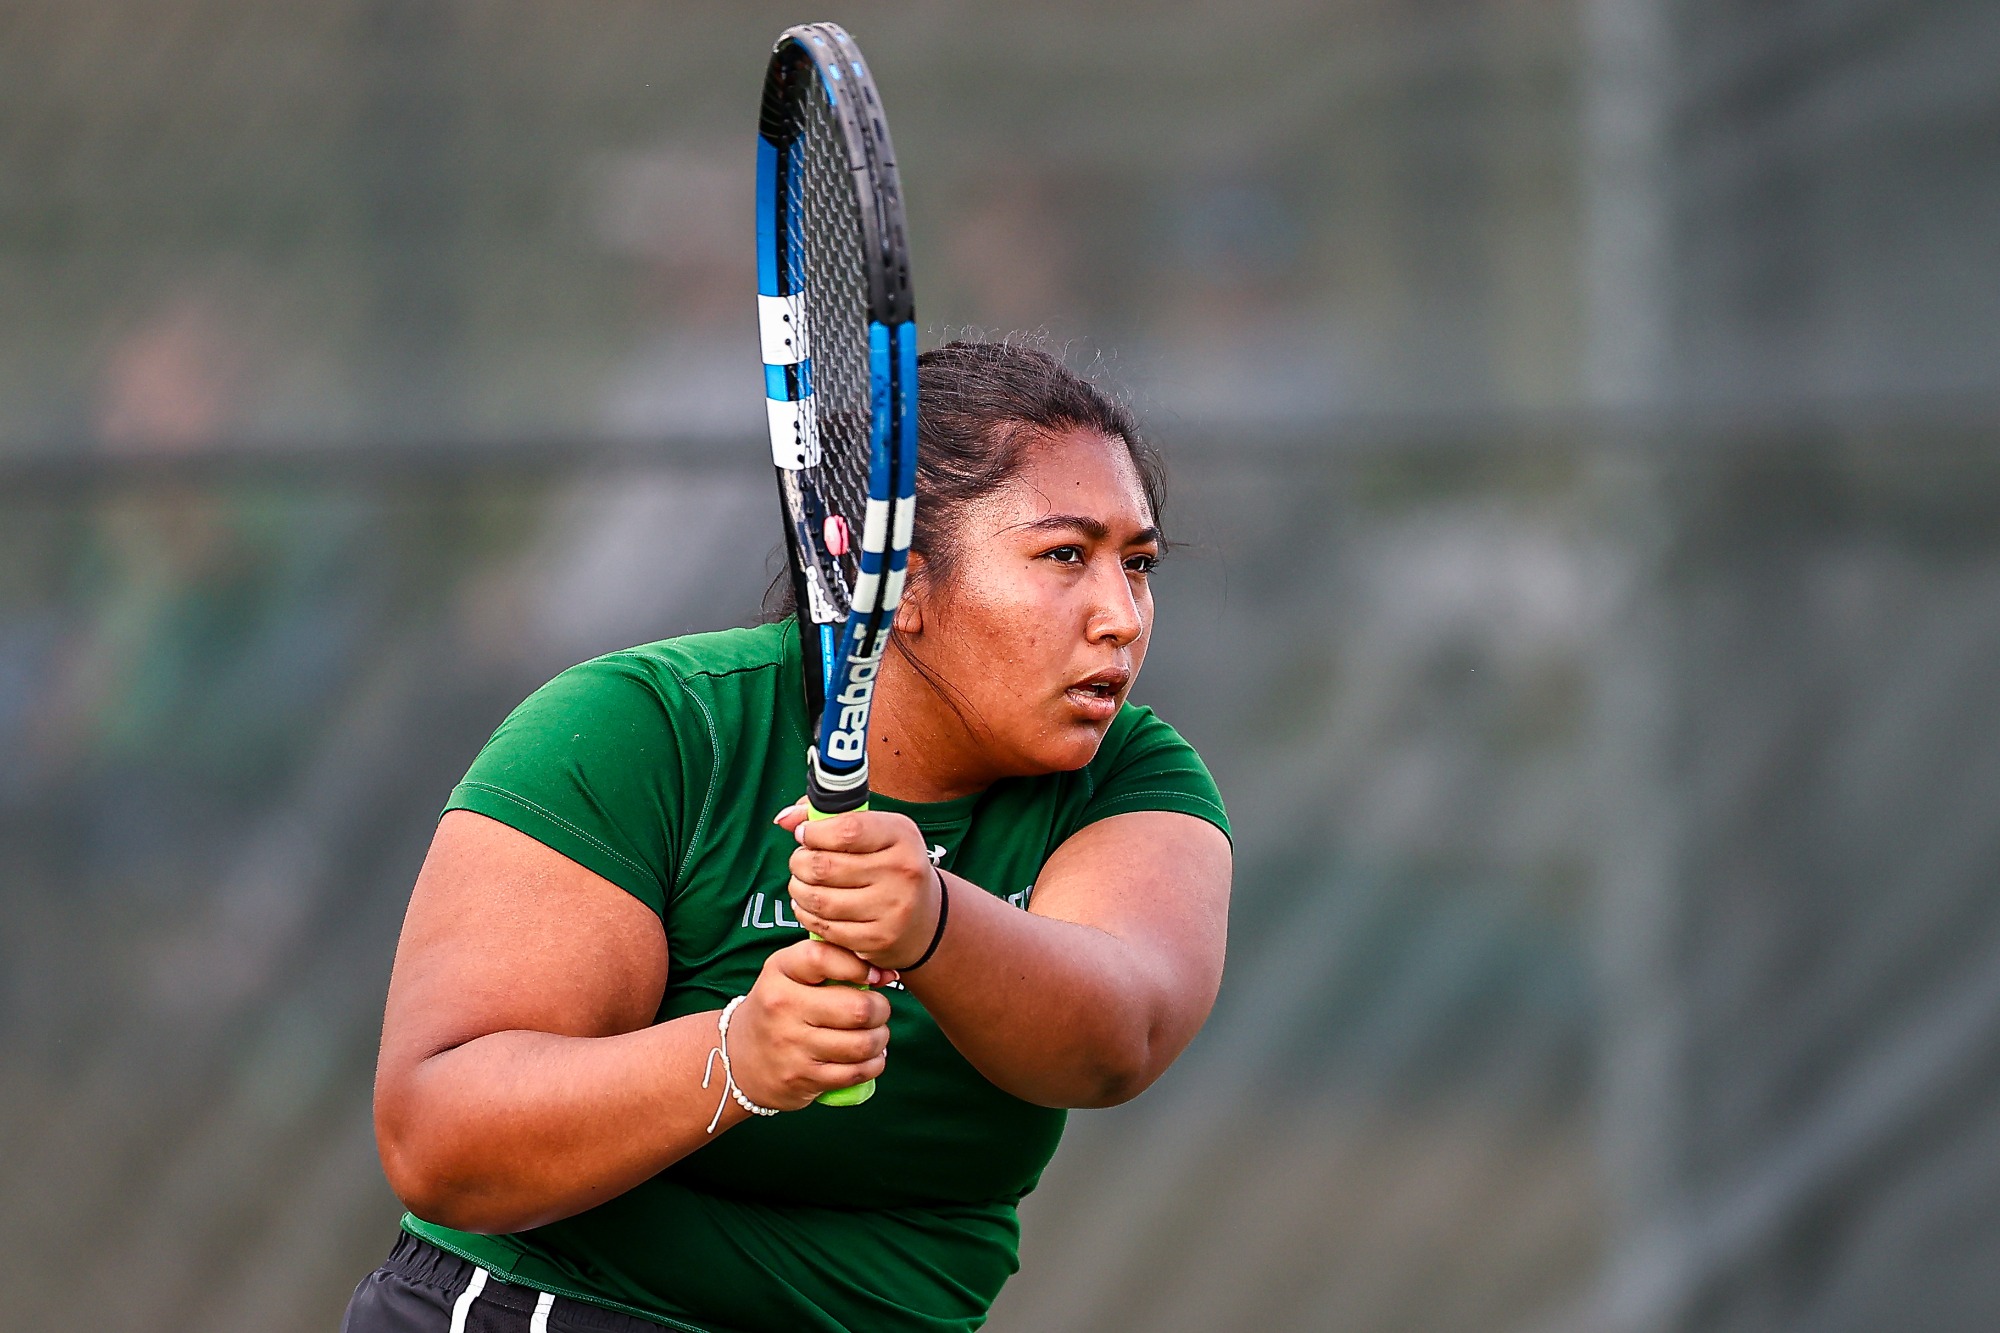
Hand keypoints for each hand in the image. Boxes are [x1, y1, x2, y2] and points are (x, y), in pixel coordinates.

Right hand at [727, 940, 893, 1109]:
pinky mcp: (802, 1077)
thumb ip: (832, 961)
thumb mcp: (790, 972)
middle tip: (879, 1010)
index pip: (823, 958)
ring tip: (876, 1034)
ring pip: (861, 1044)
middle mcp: (782, 1006)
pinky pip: (855, 1073)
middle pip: (857, 1008)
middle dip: (881, 1009)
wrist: (739, 1058)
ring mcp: (792, 1045)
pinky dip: (873, 1064)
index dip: (860, 965)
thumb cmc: (779, 1007)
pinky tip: (870, 1057)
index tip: (877, 975)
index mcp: (780, 970)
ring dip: (880, 1039)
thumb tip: (887, 973)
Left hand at [774, 804, 941, 969]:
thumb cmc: (889, 865)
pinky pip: (825, 927)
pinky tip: (810, 907)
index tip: (805, 834)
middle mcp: (902, 871)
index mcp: (901, 835)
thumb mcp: (874, 832)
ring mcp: (892, 908)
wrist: (924, 917)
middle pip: (825, 866)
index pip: (847, 829)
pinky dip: (807, 916)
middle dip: (800, 862)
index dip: (815, 832)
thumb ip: (829, 817)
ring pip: (820, 899)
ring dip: (798, 890)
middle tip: (800, 861)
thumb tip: (785, 819)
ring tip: (801, 883)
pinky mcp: (878, 939)